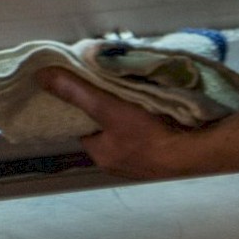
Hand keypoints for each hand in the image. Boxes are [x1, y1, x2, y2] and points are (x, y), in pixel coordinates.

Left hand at [37, 71, 206, 180]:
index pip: (82, 127)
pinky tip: (153, 104)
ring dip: (129, 112)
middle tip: (111, 85)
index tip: (84, 86)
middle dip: (106, 107)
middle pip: (104, 127)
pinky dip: (147, 118)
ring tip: (132, 89)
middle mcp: (119, 162)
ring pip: (126, 130)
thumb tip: (42, 76)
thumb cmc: (147, 134)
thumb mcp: (105, 107)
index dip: (81, 106)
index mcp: (101, 155)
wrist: (195, 151)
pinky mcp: (164, 154)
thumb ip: (75, 92)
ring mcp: (143, 160)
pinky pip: (147, 132)